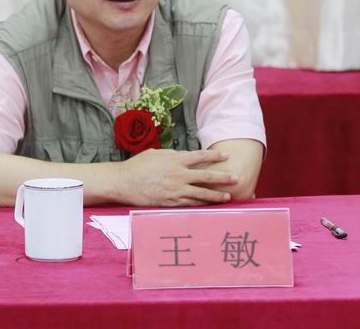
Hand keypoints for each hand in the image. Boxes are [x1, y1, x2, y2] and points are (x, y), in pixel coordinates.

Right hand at [116, 149, 237, 206]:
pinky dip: (201, 205)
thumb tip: (182, 156)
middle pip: (206, 176)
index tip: (227, 156)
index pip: (200, 156)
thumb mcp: (155, 154)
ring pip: (201, 193)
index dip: (215, 156)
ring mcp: (175, 190)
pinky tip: (209, 206)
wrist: (123, 182)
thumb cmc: (137, 166)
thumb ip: (171, 155)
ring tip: (228, 196)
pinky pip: (190, 204)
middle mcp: (178, 175)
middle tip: (236, 177)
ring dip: (216, 195)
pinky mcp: (170, 203)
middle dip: (223, 177)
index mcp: (175, 160)